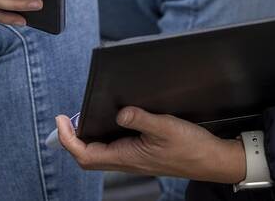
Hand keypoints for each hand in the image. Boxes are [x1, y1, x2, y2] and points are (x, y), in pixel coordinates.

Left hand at [54, 107, 246, 183]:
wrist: (213, 161)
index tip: (61, 120)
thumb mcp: (166, 128)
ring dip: (85, 138)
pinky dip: (101, 137)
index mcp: (128, 158)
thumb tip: (120, 112)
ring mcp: (134, 160)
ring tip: (80, 118)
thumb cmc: (193, 148)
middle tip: (65, 119)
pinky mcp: (141, 155)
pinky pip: (113, 150)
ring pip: (99, 154)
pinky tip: (106, 122)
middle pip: (88, 156)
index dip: (68, 139)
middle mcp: (127, 161)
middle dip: (72, 139)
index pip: (86, 155)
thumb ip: (141, 119)